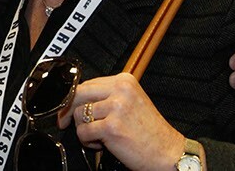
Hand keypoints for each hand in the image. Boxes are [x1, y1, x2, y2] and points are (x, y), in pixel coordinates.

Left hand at [68, 73, 185, 170]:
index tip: (68, 107)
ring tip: (98, 137)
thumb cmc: (151, 132)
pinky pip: (84, 131)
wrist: (169, 153)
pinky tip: (101, 144)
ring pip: (79, 114)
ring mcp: (116, 108)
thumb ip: (108, 96)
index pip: (87, 83)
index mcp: (124, 81)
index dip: (74, 97)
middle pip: (78, 94)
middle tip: (65, 122)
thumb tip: (79, 98)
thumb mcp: (132, 102)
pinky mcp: (112, 127)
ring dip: (83, 129)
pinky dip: (87, 141)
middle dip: (68, 110)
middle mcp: (120, 91)